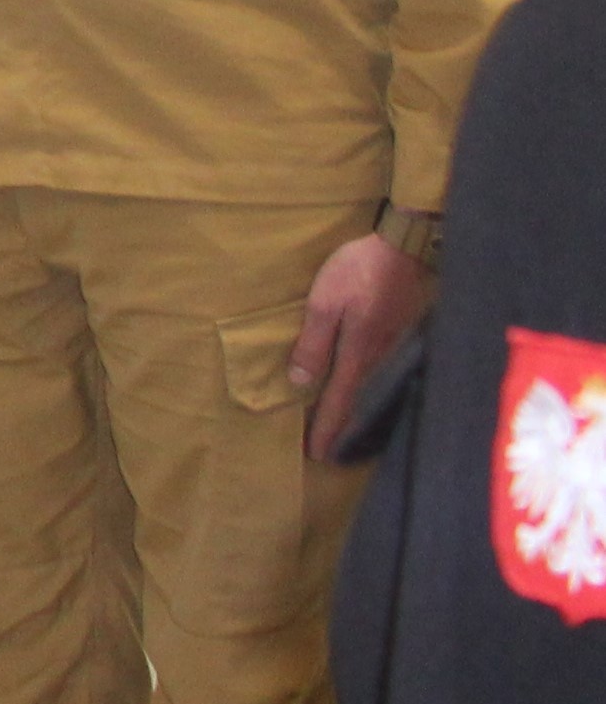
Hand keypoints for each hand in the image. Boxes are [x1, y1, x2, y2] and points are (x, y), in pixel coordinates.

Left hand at [289, 234, 434, 460]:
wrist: (402, 248)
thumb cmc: (358, 271)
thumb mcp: (325, 304)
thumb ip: (313, 344)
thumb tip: (301, 383)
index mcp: (358, 354)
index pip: (340, 402)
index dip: (326, 429)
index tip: (315, 455)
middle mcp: (379, 359)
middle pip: (359, 404)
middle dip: (342, 430)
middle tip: (326, 454)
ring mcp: (392, 349)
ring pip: (371, 392)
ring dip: (355, 416)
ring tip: (341, 435)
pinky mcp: (398, 336)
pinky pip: (381, 376)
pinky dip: (368, 394)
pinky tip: (364, 397)